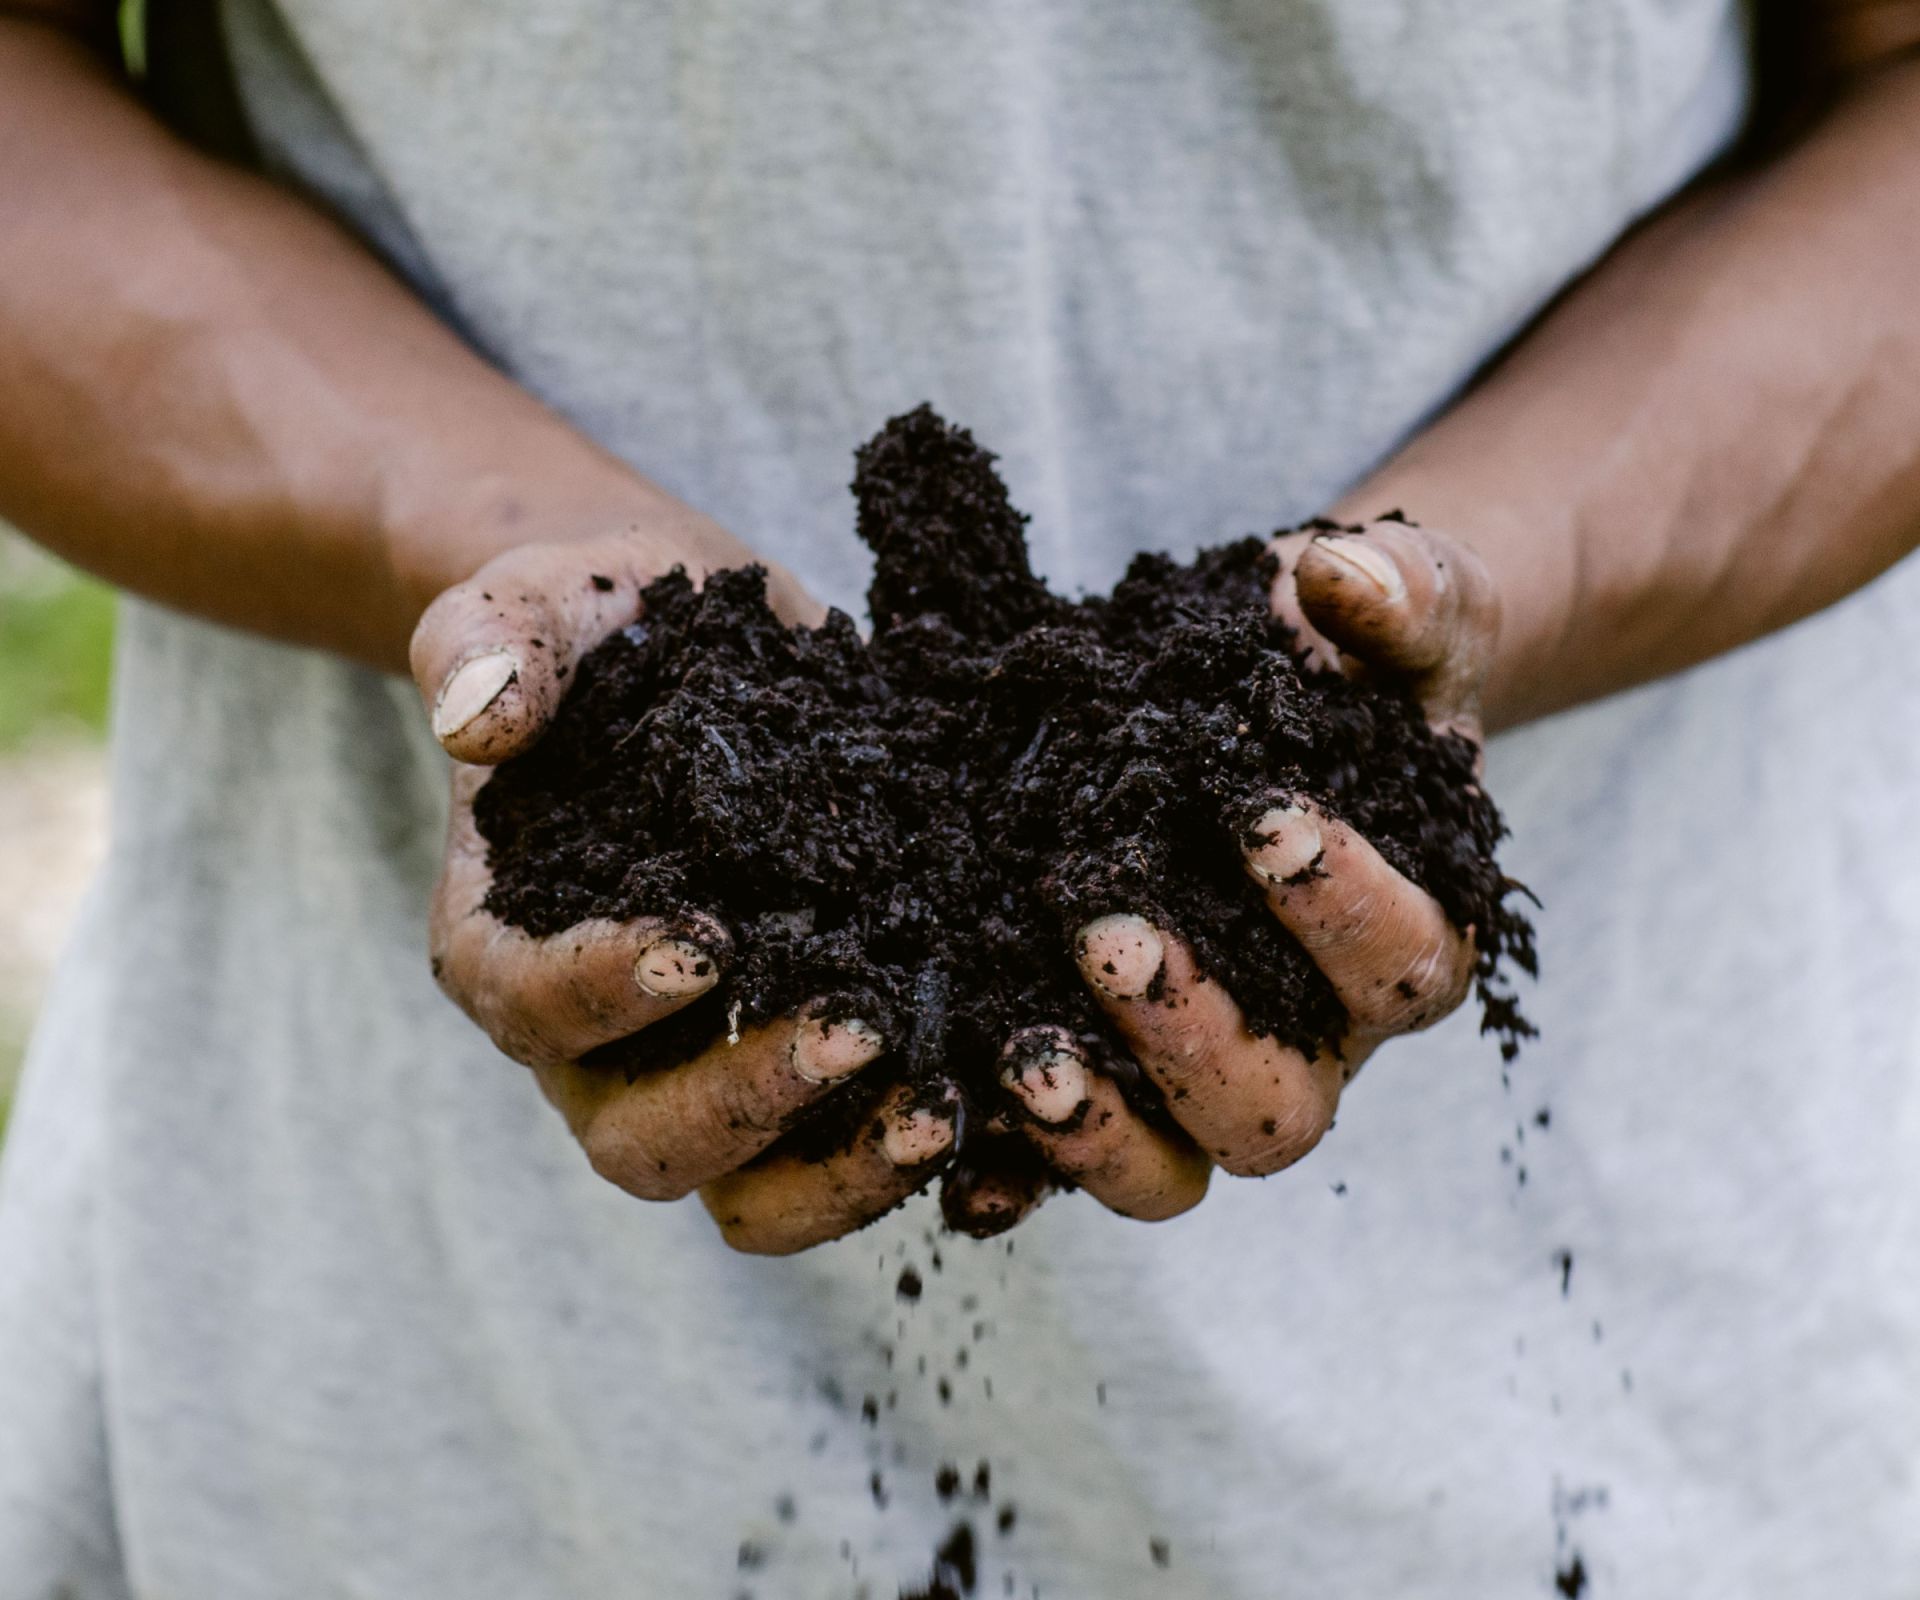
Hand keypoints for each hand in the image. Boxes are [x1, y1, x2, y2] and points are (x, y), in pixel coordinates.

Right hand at [413, 525, 954, 1254]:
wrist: (689, 637)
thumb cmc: (600, 623)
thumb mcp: (538, 599)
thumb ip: (493, 643)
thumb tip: (477, 715)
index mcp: (508, 943)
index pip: (534, 1006)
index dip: (608, 991)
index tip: (707, 942)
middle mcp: (600, 1042)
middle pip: (644, 1144)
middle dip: (748, 1102)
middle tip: (857, 1026)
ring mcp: (706, 1065)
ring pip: (751, 1192)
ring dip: (843, 1174)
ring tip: (945, 1105)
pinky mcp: (806, 1062)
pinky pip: (848, 1158)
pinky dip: (920, 1157)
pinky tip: (1007, 1105)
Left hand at [950, 517, 1500, 1229]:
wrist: (1274, 693)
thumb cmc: (1352, 666)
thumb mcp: (1402, 612)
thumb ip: (1402, 594)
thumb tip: (1338, 576)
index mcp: (1405, 948)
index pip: (1404, 966)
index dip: (1343, 906)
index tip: (1263, 814)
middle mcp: (1308, 1042)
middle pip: (1278, 1107)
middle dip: (1191, 1030)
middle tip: (1102, 926)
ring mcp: (1197, 1077)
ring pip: (1172, 1168)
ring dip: (1097, 1127)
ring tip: (1018, 1053)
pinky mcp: (1102, 1078)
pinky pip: (1058, 1159)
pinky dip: (1006, 1169)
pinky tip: (937, 1121)